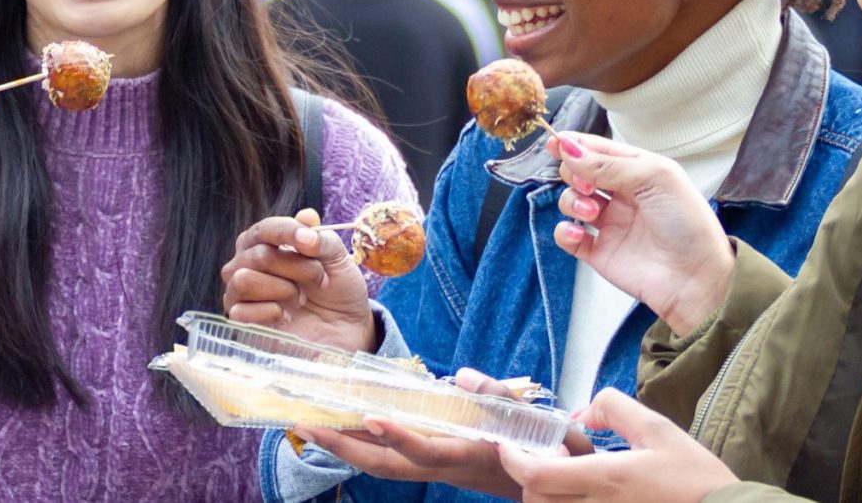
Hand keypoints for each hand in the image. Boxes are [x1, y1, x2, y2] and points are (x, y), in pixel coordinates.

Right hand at [221, 208, 375, 352]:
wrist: (346, 328)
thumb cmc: (337, 288)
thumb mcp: (338, 258)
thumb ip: (321, 237)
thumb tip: (305, 220)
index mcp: (265, 242)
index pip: (264, 229)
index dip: (287, 232)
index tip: (311, 243)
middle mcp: (246, 263)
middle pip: (258, 256)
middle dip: (296, 268)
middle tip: (318, 279)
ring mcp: (241, 293)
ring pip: (243, 280)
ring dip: (281, 289)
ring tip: (300, 298)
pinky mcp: (243, 322)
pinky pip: (239, 311)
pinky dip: (270, 312)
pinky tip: (286, 316)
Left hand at [293, 369, 590, 498]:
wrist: (556, 484)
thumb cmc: (549, 448)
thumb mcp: (534, 420)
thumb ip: (497, 397)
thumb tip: (460, 377)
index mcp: (470, 455)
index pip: (427, 451)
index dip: (398, 436)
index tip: (370, 416)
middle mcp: (447, 467)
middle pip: (388, 466)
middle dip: (345, 446)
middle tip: (305, 423)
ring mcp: (440, 468)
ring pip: (385, 465)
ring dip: (347, 446)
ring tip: (311, 424)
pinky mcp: (438, 464)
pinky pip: (393, 459)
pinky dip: (366, 444)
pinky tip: (347, 428)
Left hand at [497, 388, 736, 502]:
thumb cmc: (694, 476)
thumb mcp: (658, 428)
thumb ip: (615, 409)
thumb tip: (584, 410)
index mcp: (606, 480)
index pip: (538, 475)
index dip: (514, 458)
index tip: (508, 442)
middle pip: (535, 499)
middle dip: (529, 475)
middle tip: (549, 455)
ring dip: (545, 494)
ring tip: (566, 474)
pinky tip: (585, 491)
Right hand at [550, 133, 733, 333]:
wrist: (696, 279)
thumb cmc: (687, 224)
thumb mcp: (654, 178)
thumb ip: (609, 163)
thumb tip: (568, 148)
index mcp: (639, 171)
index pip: (600, 151)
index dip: (576, 145)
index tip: (555, 142)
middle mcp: (622, 195)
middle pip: (580, 173)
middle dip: (574, 173)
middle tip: (587, 185)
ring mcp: (610, 223)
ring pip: (571, 201)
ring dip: (572, 201)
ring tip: (591, 213)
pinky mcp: (600, 252)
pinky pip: (568, 235)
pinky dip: (565, 231)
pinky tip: (579, 233)